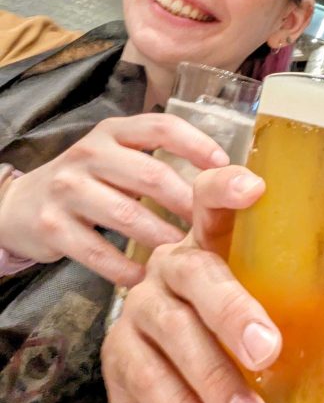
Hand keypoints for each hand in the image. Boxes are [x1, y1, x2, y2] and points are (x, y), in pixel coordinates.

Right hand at [0, 114, 229, 284]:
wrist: (21, 205)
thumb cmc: (89, 181)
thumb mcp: (116, 158)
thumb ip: (155, 161)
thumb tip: (221, 179)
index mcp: (113, 132)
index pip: (161, 127)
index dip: (196, 143)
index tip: (224, 165)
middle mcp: (89, 154)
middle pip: (150, 174)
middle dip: (186, 201)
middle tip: (212, 223)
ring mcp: (67, 189)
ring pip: (126, 215)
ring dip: (161, 236)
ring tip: (184, 251)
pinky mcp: (52, 227)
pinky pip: (96, 251)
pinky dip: (124, 267)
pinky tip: (143, 275)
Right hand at [101, 165, 323, 402]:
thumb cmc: (242, 342)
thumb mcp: (286, 318)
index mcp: (213, 241)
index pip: (211, 200)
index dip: (226, 187)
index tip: (254, 188)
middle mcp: (173, 264)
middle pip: (196, 272)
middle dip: (231, 310)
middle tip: (266, 350)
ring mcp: (142, 306)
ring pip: (174, 331)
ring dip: (213, 379)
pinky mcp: (120, 353)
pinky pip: (148, 378)